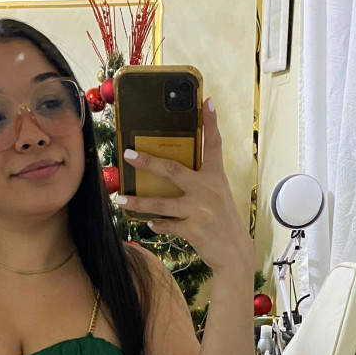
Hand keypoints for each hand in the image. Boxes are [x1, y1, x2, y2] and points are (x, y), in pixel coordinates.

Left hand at [116, 98, 254, 272]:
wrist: (235, 253)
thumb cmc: (224, 222)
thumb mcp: (218, 196)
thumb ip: (201, 183)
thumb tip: (173, 175)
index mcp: (216, 177)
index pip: (213, 145)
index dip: (210, 123)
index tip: (206, 101)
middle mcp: (207, 189)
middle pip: (172, 170)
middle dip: (148, 162)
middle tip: (128, 154)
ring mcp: (199, 210)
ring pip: (160, 203)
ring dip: (138, 202)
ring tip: (120, 200)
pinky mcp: (192, 229)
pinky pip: (166, 224)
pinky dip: (157, 224)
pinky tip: (150, 223)